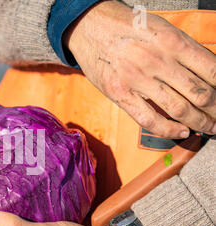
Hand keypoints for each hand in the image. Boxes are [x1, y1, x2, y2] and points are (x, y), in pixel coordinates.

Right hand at [66, 1, 215, 138]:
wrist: (90, 26)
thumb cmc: (126, 26)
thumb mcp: (162, 28)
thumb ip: (183, 50)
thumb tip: (207, 72)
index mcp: (173, 41)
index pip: (212, 71)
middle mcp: (158, 61)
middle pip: (200, 94)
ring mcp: (138, 79)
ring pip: (180, 109)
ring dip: (200, 122)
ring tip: (208, 127)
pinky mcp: (120, 93)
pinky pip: (149, 119)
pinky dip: (169, 129)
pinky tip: (182, 131)